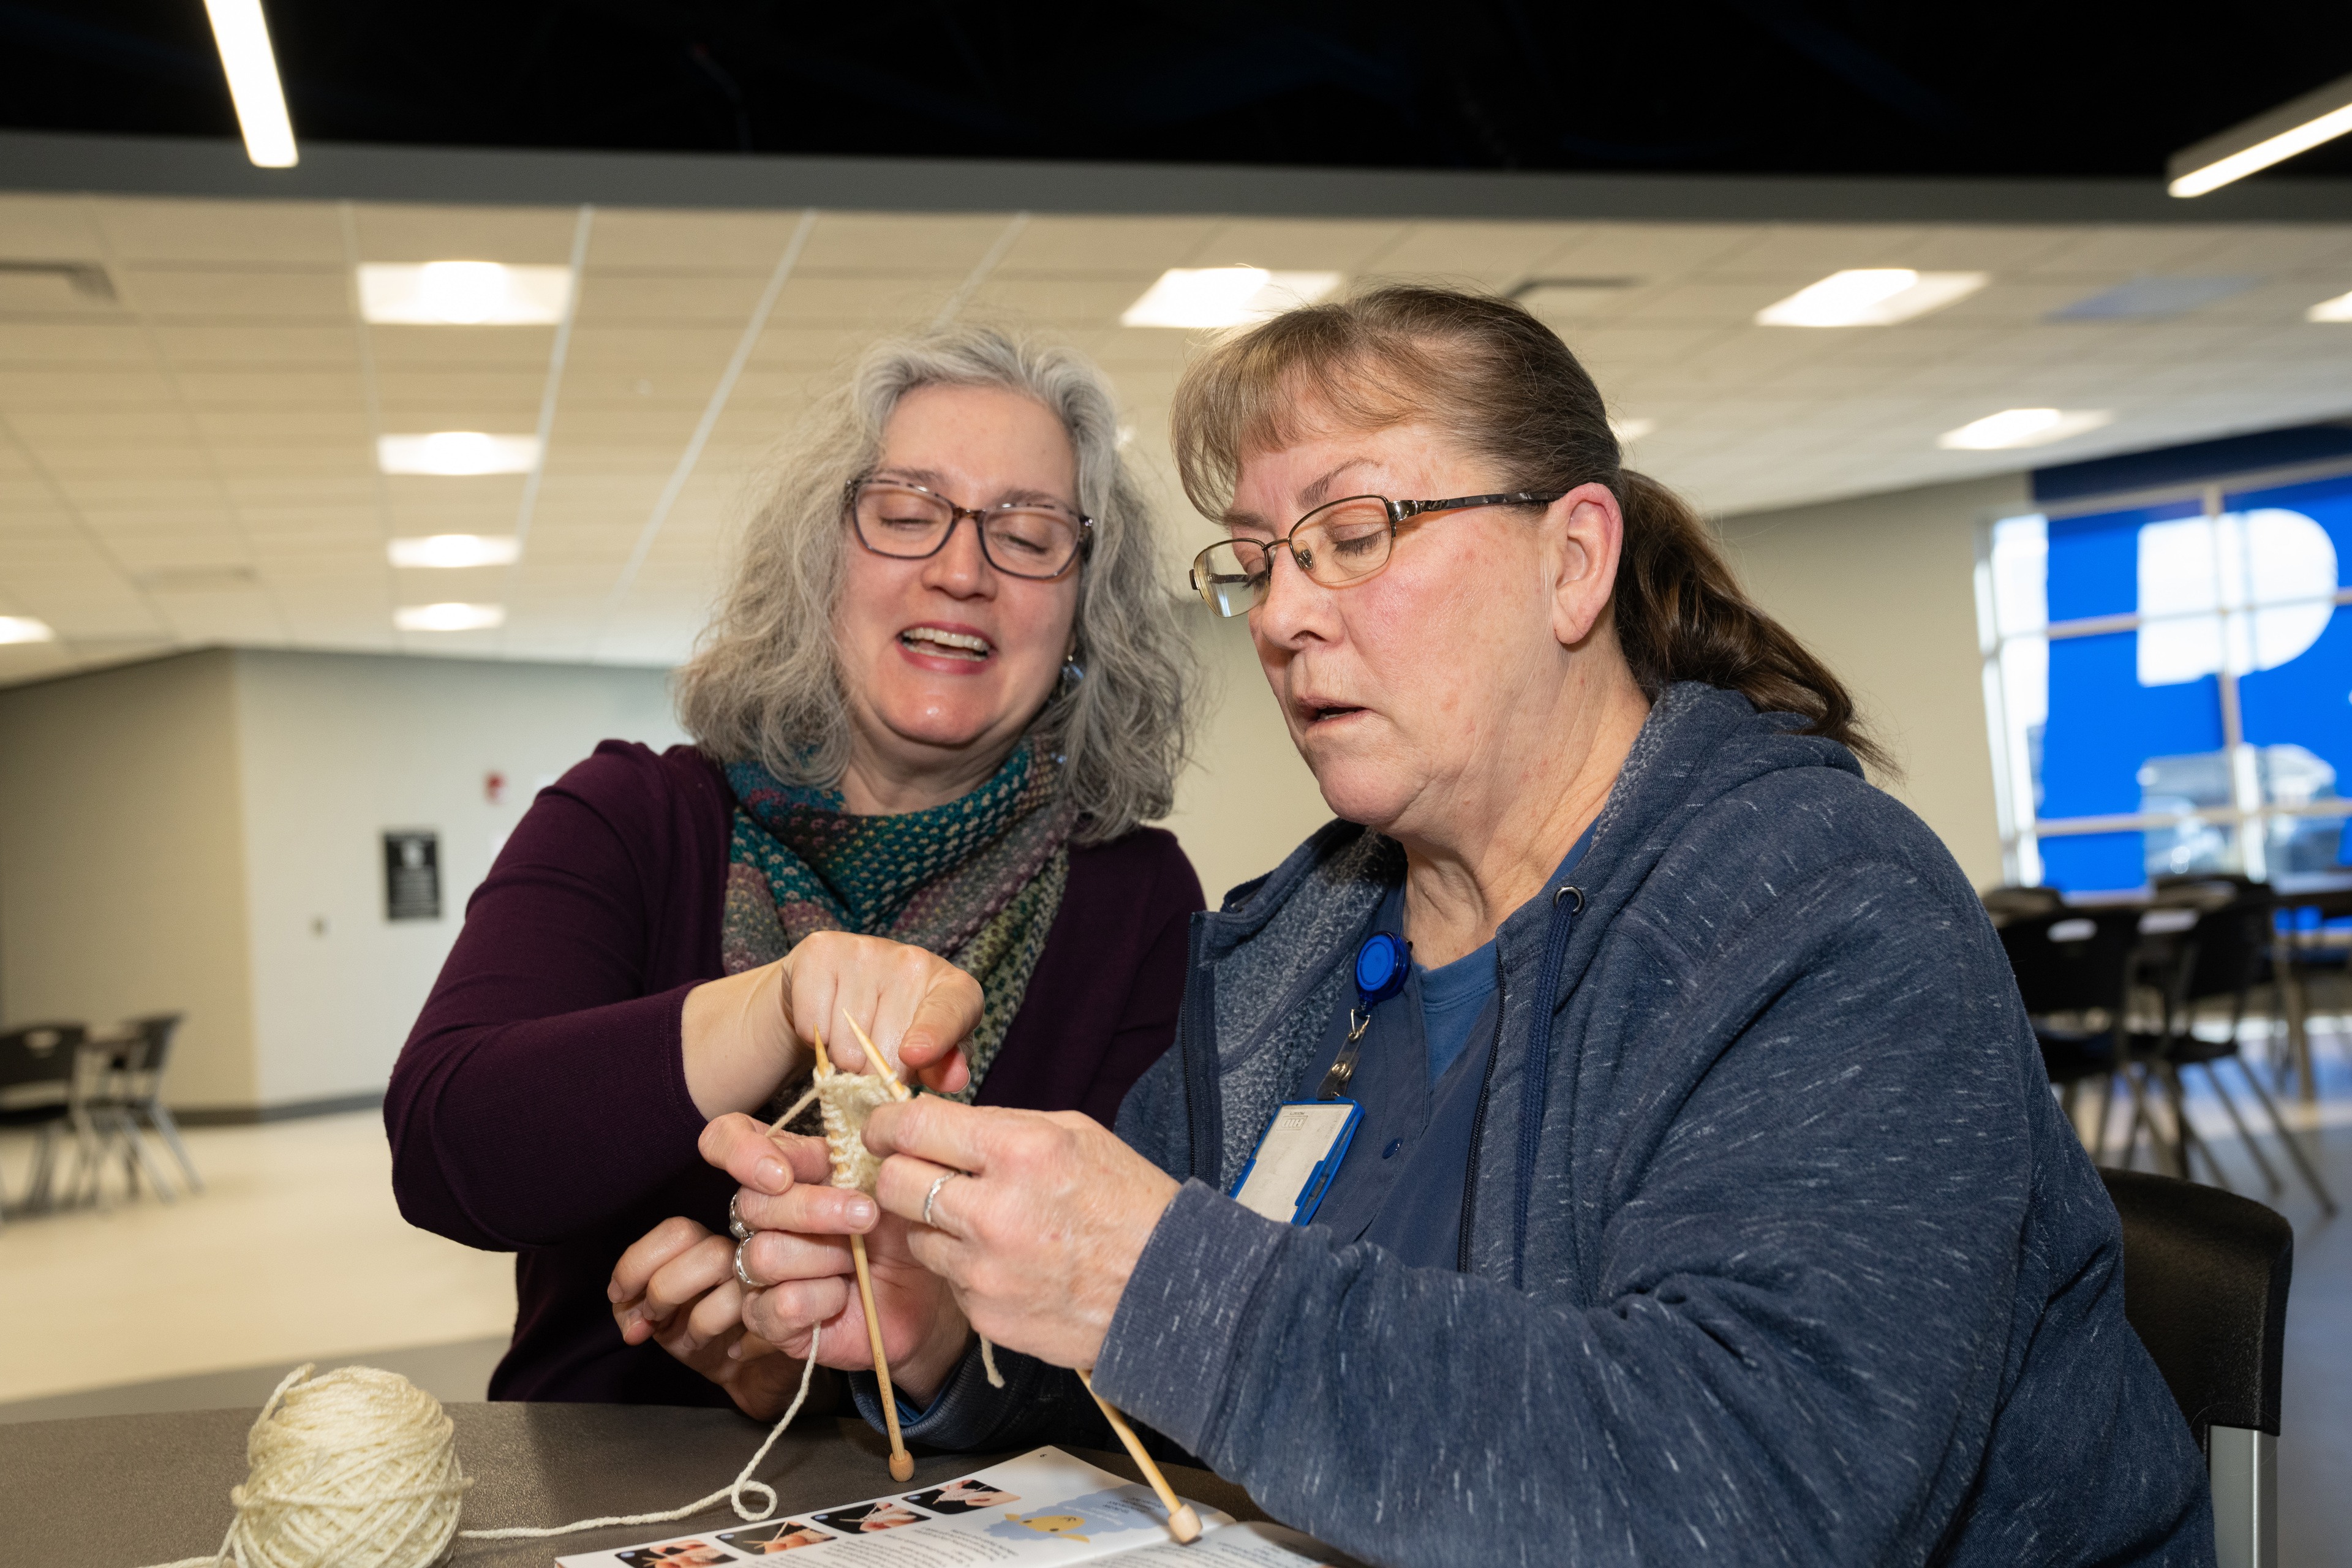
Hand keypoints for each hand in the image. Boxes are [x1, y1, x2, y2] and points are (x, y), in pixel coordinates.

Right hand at [606, 1116, 871, 1417]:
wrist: (919, 1294)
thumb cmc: (898, 1231)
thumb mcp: (883, 1182)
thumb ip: (848, 1157)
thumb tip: (828, 1145)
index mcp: (784, 1169)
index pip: (727, 1138)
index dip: (739, 1150)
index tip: (781, 1174)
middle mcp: (762, 1216)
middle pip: (751, 1203)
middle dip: (814, 1209)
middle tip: (866, 1217)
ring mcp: (757, 1268)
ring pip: (764, 1254)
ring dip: (825, 1257)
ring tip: (856, 1263)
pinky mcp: (766, 1317)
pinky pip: (779, 1304)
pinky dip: (823, 1299)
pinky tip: (841, 1296)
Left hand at [607, 1214, 811, 1418]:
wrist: (751, 1376)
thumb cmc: (703, 1339)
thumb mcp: (658, 1323)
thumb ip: (632, 1309)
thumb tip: (635, 1321)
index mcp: (708, 1247)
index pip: (676, 1231)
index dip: (638, 1262)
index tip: (619, 1295)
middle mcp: (745, 1256)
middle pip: (707, 1252)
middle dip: (666, 1289)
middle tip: (656, 1319)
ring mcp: (776, 1284)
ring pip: (736, 1284)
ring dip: (702, 1320)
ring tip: (694, 1342)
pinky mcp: (799, 1319)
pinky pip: (770, 1323)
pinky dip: (744, 1347)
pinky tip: (735, 1356)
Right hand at [779, 931, 977, 1092]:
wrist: (840, 989)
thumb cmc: (899, 1029)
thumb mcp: (932, 1056)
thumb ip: (945, 1069)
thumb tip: (955, 1079)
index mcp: (952, 987)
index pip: (949, 1011)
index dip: (933, 1036)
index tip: (914, 1056)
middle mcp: (912, 960)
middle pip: (888, 1045)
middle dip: (877, 1071)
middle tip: (875, 1058)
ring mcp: (865, 951)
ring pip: (846, 1043)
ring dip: (844, 1059)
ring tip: (851, 1039)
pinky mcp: (821, 951)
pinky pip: (812, 1025)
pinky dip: (814, 1038)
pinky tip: (826, 1020)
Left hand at [863, 1100, 1179, 1370]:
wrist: (1168, 1292)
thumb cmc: (1128, 1204)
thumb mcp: (1076, 1136)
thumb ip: (1002, 1126)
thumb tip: (939, 1124)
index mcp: (1020, 1151)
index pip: (915, 1127)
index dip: (887, 1124)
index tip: (883, 1129)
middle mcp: (994, 1210)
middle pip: (894, 1184)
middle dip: (898, 1174)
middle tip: (916, 1173)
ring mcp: (985, 1269)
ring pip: (915, 1236)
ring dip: (935, 1226)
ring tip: (983, 1224)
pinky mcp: (985, 1314)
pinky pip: (948, 1279)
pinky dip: (965, 1267)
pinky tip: (1008, 1262)